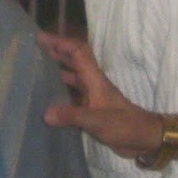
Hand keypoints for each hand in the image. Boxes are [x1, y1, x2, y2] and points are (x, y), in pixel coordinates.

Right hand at [37, 32, 162, 160]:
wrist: (143, 139)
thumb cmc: (125, 125)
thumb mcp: (98, 121)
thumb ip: (73, 116)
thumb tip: (46, 113)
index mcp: (95, 79)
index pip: (78, 52)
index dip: (60, 42)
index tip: (41, 38)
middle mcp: (92, 84)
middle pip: (73, 62)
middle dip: (55, 53)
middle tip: (33, 51)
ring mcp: (92, 97)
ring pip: (72, 79)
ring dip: (56, 72)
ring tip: (36, 71)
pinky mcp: (92, 110)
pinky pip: (72, 97)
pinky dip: (60, 94)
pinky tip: (47, 100)